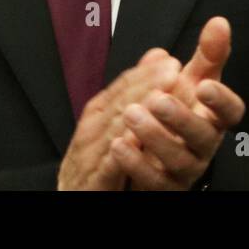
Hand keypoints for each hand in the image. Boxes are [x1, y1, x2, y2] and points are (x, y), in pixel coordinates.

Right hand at [57, 48, 180, 189]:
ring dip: (134, 112)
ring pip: (112, 130)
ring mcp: (88, 156)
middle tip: (172, 71)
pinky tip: (135, 141)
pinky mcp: (92, 183)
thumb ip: (137, 89)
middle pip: (118, 103)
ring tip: (159, 98)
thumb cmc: (98, 160)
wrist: (76, 195)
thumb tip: (158, 53)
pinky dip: (119, 153)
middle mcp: (91, 130)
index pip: (122, 87)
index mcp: (98, 113)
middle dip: (145, 85)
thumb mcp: (117, 122)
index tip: (172, 62)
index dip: (146, 74)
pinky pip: (106, 167)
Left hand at [111, 17, 246, 188]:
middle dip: (181, 118)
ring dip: (154, 137)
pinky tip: (119, 145)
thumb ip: (206, 56)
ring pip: (178, 160)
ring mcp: (185, 169)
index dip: (221, 100)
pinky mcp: (164, 187)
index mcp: (212, 117)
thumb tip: (219, 23)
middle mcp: (203, 145)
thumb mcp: (190, 82)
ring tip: (132, 115)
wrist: (153, 152)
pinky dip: (136, 164)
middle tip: (157, 100)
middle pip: (203, 137)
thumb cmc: (177, 114)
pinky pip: (154, 181)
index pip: (231, 112)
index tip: (204, 85)